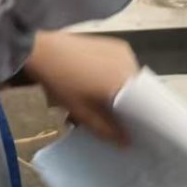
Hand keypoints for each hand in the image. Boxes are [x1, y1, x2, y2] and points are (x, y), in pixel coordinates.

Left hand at [23, 31, 136, 145]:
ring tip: (92, 98)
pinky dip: (112, 75)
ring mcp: (123, 52)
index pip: (143, 105)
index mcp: (127, 81)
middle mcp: (131, 64)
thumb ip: (107, 129)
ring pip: (126, 78)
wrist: (44, 51)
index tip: (127, 128)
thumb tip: (126, 142)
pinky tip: (95, 81)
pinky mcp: (114, 44)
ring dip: (114, 90)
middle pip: (134, 91)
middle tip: (102, 114)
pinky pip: (121, 65)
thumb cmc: (63, 83)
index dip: (135, 118)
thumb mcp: (83, 112)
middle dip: (120, 105)